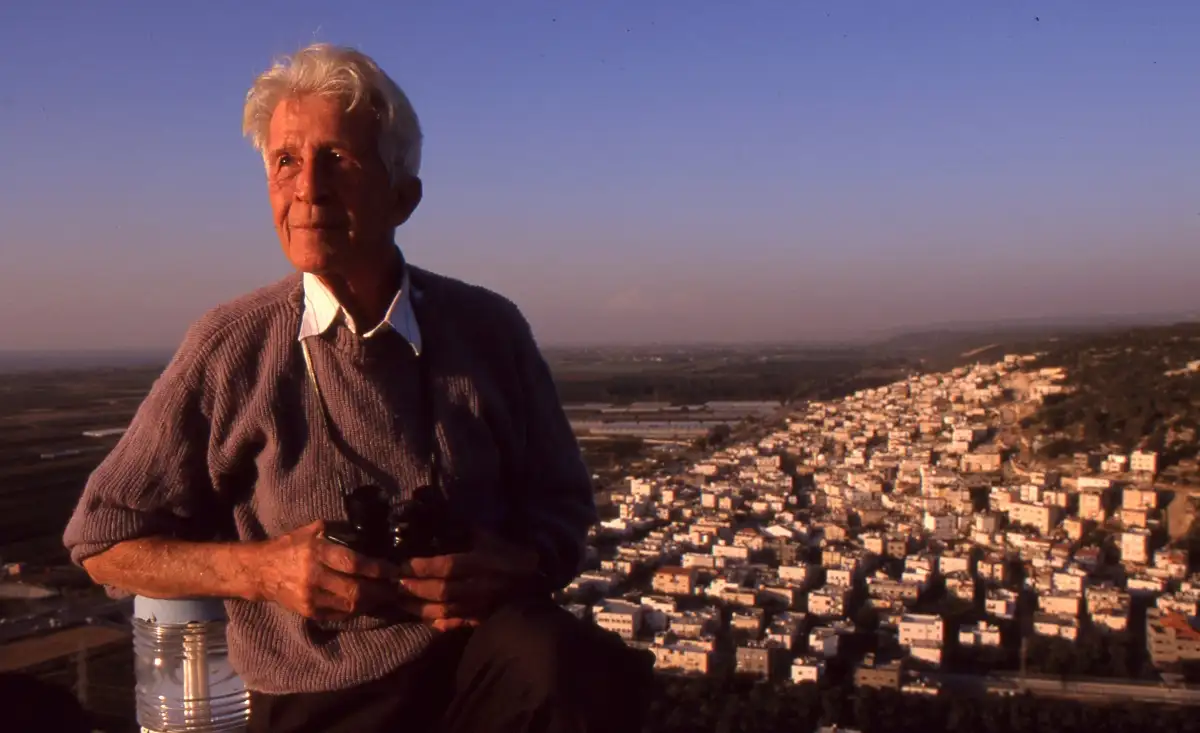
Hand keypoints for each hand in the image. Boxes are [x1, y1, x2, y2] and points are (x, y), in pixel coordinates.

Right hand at [251, 519, 401, 620]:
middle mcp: (313, 577)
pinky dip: (357, 610)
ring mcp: (310, 598)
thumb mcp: (314, 529)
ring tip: (385, 595)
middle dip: (380, 590)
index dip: (377, 569)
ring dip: (372, 602)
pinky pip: (340, 615)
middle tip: (395, 587)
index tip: (394, 570)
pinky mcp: (309, 612)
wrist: (262, 571)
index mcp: (316, 552)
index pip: (353, 564)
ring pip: (350, 606)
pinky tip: (367, 602)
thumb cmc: (292, 545)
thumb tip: (371, 537)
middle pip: (355, 590)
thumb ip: (340, 532)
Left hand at [396, 531, 540, 631]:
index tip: (404, 564)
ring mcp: (479, 605)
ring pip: (444, 610)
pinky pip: (455, 623)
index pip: (447, 566)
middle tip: (395, 584)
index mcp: (481, 562)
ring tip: (401, 601)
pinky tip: (423, 617)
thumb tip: (435, 519)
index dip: (423, 567)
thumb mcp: (488, 536)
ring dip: (419, 607)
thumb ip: (463, 531)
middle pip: (441, 590)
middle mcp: (478, 585)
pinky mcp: (481, 617)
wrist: (535, 578)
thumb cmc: (509, 552)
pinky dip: (437, 622)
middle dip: (415, 588)